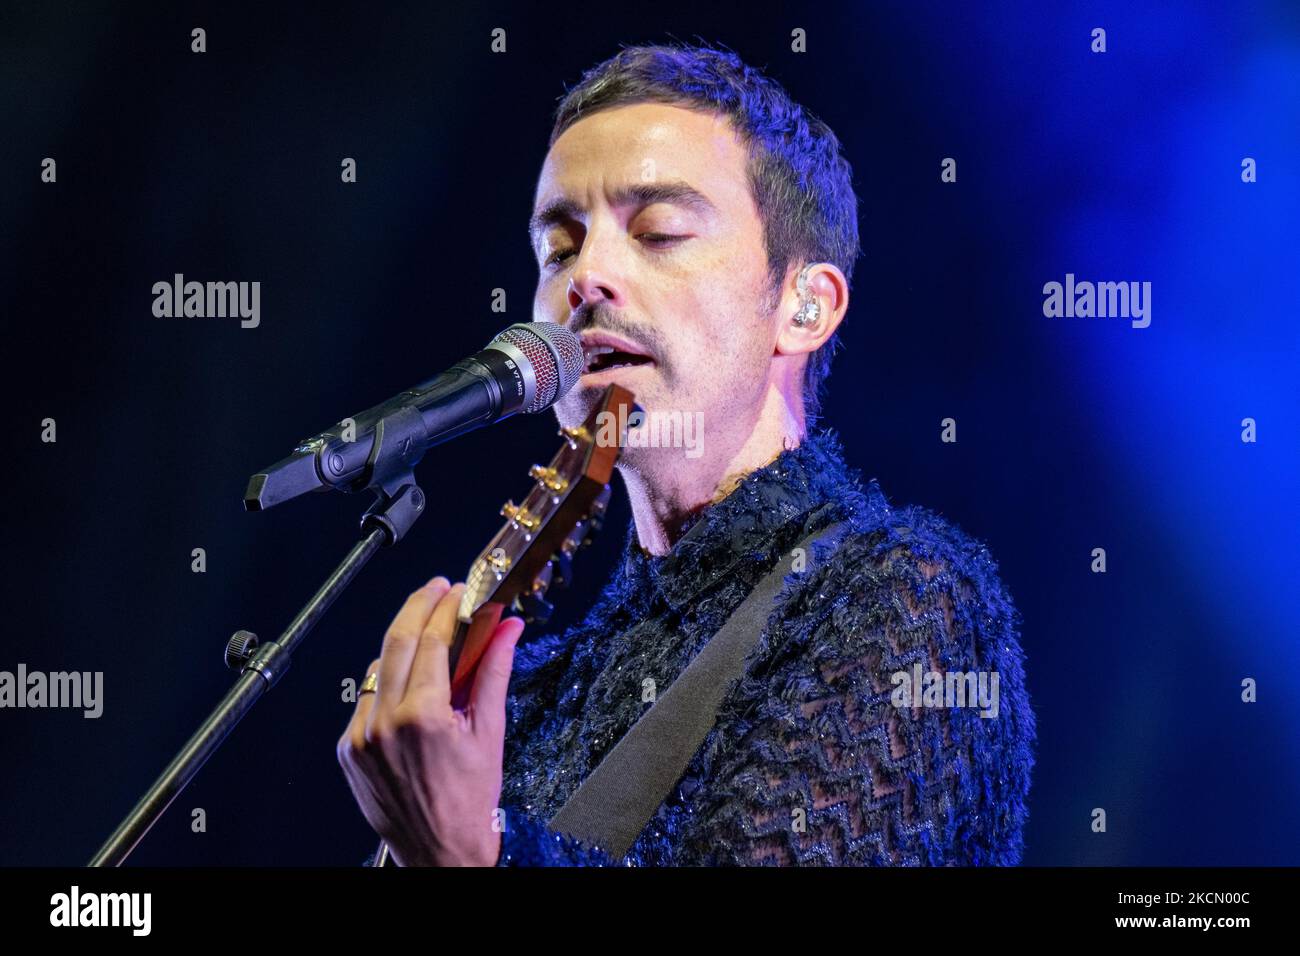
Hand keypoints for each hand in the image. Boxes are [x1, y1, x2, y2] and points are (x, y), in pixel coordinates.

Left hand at [337, 576, 525, 865]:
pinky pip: (366, 697)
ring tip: (428, 634)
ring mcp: (361, 735)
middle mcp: (384, 722)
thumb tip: (507, 631)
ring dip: (402, 643)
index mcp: (423, 716)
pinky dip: (388, 680)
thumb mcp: (490, 733)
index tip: (458, 593)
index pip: (431, 639)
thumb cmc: (468, 803)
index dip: (446, 607)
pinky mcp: (349, 748)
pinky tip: (409, 680)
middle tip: (438, 590)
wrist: (438, 851)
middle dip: (418, 605)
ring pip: (378, 666)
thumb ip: (494, 673)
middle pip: (395, 639)